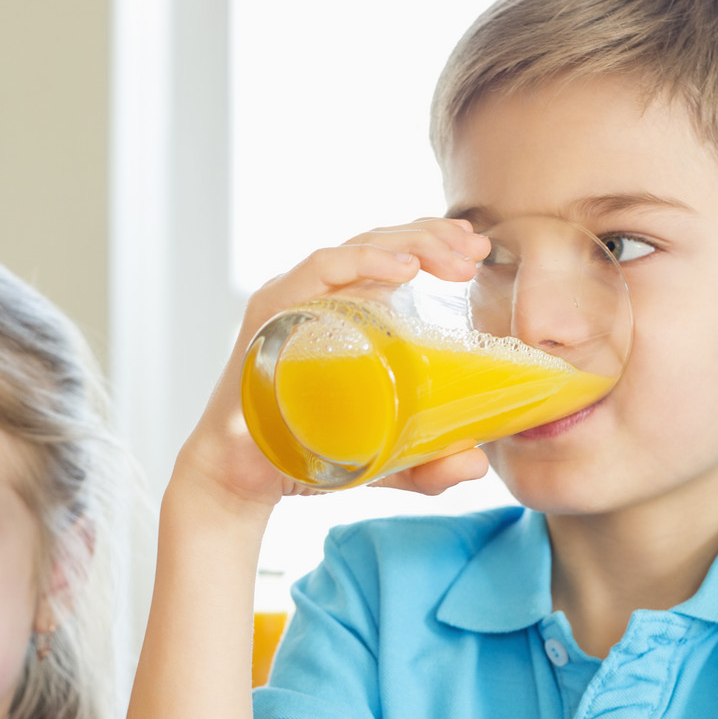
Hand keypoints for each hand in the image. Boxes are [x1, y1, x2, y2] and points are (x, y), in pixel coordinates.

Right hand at [175, 217, 497, 516]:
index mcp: (342, 312)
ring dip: (410, 245)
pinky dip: (364, 263)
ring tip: (454, 258)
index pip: (390, 258)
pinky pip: (319, 271)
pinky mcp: (272, 313)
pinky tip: (405, 270)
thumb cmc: (304, 456)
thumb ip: (430, 464)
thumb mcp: (384, 460)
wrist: (240, 480)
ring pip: (356, 249)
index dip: (434, 244)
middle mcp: (315, 296)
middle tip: (477, 250)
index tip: (477, 251)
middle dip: (433, 238)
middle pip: (379, 245)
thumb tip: (477, 463)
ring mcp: (291, 300)